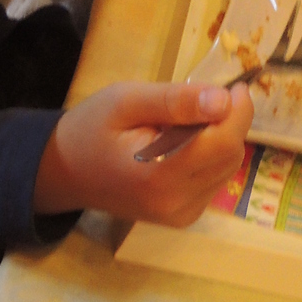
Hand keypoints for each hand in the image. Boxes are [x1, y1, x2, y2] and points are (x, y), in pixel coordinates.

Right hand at [34, 76, 252, 224]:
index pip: (224, 142)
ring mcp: (181, 215)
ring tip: (183, 123)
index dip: (238, 110)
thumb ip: (175, 101)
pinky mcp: (182, 217)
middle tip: (203, 99)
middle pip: (231, 155)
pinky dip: (209, 156)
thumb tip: (223, 100)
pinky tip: (183, 145)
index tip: (234, 85)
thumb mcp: (126, 101)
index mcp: (159, 175)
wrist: (64, 172)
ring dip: (220, 138)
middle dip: (229, 122)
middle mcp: (176, 203)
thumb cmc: (90, 130)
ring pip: (227, 168)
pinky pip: (214, 180)